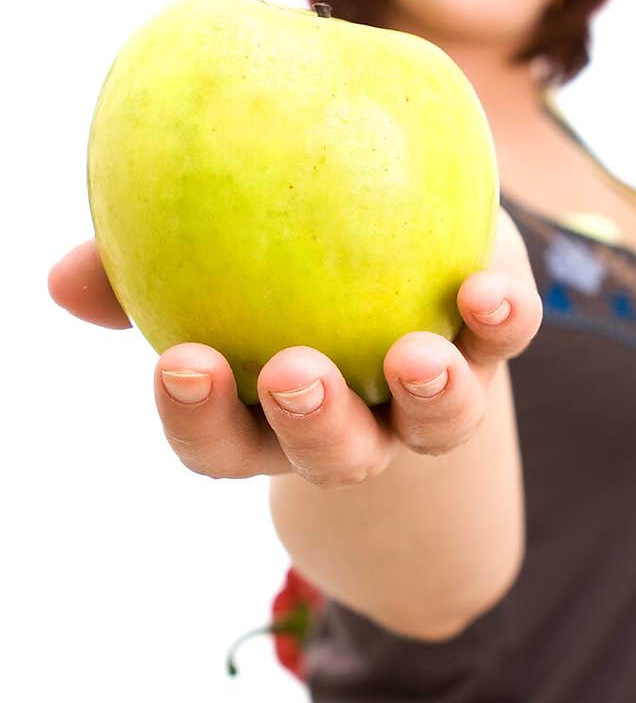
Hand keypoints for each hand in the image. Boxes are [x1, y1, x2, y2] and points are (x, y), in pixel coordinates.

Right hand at [47, 210, 541, 483]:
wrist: (389, 249)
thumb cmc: (272, 264)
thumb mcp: (207, 259)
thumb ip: (138, 268)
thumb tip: (64, 276)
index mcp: (270, 416)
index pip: (220, 443)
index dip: (198, 418)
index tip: (178, 362)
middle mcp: (353, 425)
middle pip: (332, 454)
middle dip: (314, 422)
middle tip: (293, 371)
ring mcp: (426, 398)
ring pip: (432, 425)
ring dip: (426, 394)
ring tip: (414, 354)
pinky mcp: (489, 345)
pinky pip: (503, 344)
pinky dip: (501, 321)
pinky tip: (488, 288)